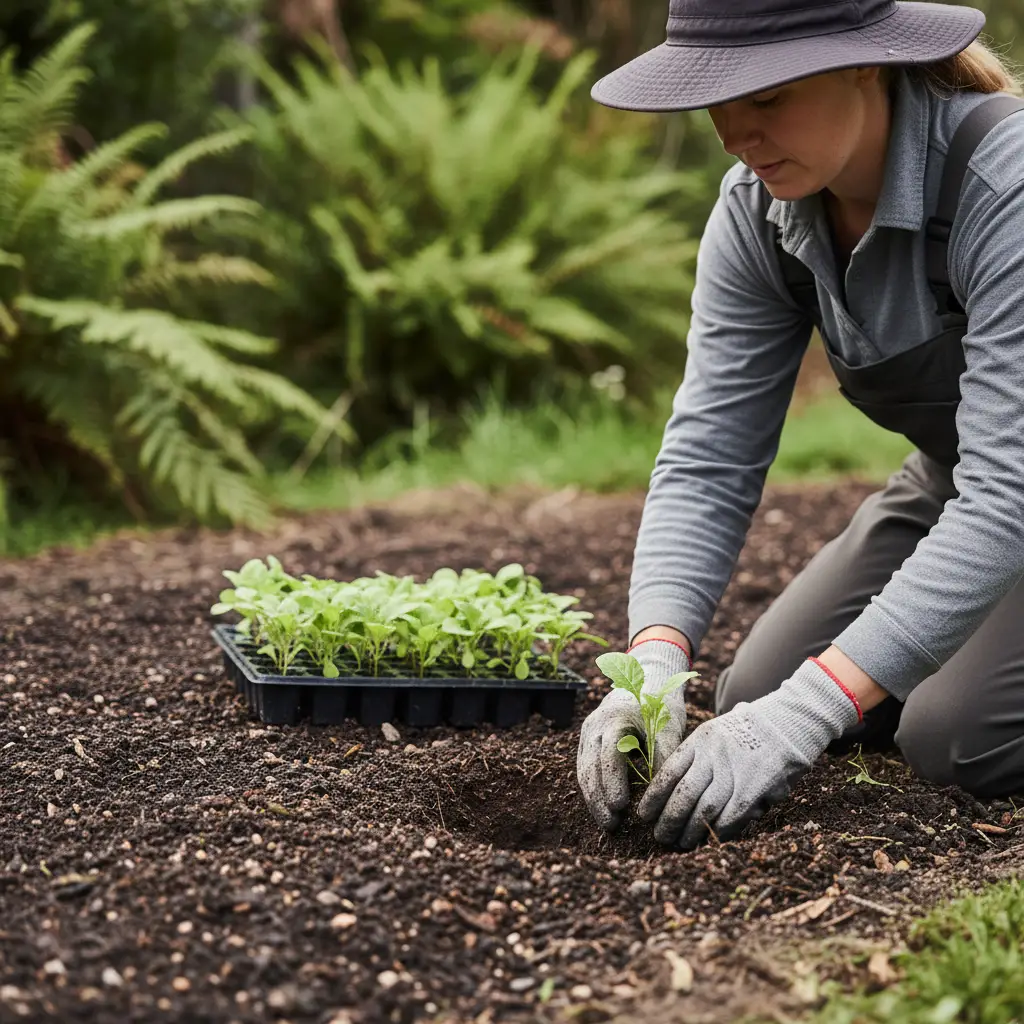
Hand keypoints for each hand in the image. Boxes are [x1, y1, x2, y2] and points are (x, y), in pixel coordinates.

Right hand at [577, 638, 691, 830]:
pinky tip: (603, 809)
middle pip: (592, 766)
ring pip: (585, 770)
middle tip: (612, 823)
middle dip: (600, 797)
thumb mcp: (667, 726)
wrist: (646, 681)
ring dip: (594, 798)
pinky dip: (593, 790)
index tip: (621, 805)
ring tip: (608, 823)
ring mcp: (588, 734)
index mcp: (614, 718)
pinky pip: (586, 769)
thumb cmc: (660, 704)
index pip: (608, 754)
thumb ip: (664, 755)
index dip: (612, 781)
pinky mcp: (588, 742)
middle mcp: (595, 726)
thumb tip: (660, 791)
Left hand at [638, 658, 860, 848]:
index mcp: (700, 740)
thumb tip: (668, 792)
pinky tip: (709, 839)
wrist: (788, 723)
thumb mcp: (714, 733)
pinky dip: (719, 831)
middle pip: (684, 794)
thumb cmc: (746, 732)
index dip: (653, 797)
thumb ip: (695, 758)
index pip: (668, 772)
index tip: (643, 815)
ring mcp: (736, 771)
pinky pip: (732, 815)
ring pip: (705, 809)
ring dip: (691, 830)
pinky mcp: (756, 787)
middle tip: (660, 836)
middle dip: (669, 820)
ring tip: (681, 843)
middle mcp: (714, 755)